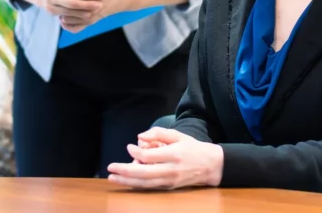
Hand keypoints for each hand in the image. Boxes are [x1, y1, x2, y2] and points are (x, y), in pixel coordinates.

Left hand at [60, 0, 134, 32]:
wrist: (125, 1)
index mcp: (96, 2)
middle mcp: (92, 13)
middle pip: (70, 10)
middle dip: (62, 3)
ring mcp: (91, 19)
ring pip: (70, 20)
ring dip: (62, 13)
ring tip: (57, 3)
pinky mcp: (90, 23)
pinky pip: (75, 28)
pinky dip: (67, 24)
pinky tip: (62, 16)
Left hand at [107, 127, 222, 189]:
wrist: (211, 166)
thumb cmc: (192, 147)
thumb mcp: (178, 135)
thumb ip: (158, 133)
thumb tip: (140, 137)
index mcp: (174, 154)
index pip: (150, 156)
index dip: (136, 152)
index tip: (129, 146)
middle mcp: (171, 170)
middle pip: (144, 173)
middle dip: (125, 171)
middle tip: (110, 168)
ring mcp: (170, 181)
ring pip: (145, 184)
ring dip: (127, 181)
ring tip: (112, 178)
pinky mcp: (169, 187)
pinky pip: (150, 187)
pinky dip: (137, 184)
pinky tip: (126, 181)